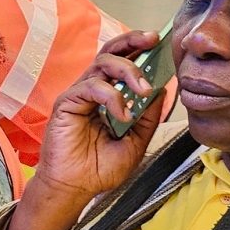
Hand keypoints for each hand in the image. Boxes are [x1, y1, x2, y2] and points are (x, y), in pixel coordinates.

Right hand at [3, 30, 166, 229]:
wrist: (75, 189)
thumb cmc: (99, 169)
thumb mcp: (136, 141)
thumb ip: (148, 116)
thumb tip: (163, 88)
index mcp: (108, 96)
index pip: (124, 62)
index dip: (141, 50)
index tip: (162, 44)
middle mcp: (93, 89)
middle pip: (111, 52)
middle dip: (133, 41)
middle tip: (153, 40)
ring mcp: (79, 94)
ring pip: (103, 63)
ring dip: (128, 71)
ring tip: (144, 90)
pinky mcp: (67, 102)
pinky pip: (91, 87)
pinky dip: (111, 97)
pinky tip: (122, 115)